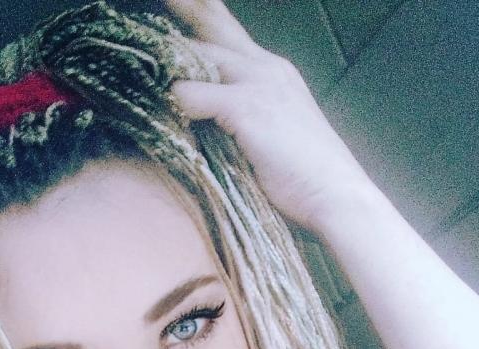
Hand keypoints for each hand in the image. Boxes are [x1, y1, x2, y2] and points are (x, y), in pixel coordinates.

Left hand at [164, 0, 372, 230]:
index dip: (205, 18)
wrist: (338, 198)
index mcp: (275, 73)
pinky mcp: (248, 107)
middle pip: (215, 28)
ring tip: (139, 55)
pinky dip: (176, 101)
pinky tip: (166, 109)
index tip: (182, 3)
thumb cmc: (307, 180)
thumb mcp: (274, 138)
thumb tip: (207, 127)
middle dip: (185, 7)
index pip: (231, 35)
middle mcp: (267, 68)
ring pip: (200, 55)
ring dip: (169, 58)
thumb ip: (244, 122)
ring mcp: (259, 84)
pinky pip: (193, 94)